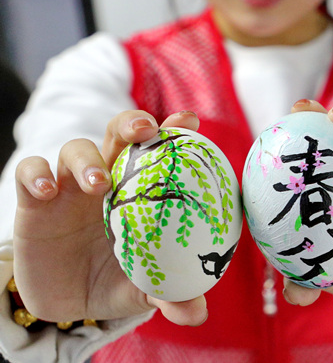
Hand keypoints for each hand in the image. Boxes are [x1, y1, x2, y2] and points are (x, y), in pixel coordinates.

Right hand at [13, 110, 208, 325]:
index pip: (160, 148)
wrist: (67, 304)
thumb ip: (171, 296)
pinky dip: (37, 175)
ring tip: (98, 181)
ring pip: (75, 148)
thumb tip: (197, 314)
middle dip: (132, 123)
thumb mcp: (144, 290)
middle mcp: (109, 178)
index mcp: (142, 189)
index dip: (174, 129)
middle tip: (146, 130)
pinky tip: (48, 190)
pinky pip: (30, 172)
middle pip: (119, 133)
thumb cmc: (117, 281)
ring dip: (87, 158)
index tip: (190, 122)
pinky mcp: (35, 202)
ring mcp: (70, 185)